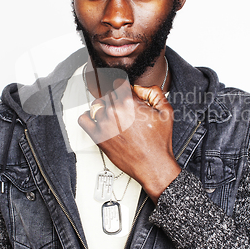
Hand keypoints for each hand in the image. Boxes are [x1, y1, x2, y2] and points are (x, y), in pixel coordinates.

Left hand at [78, 79, 180, 203]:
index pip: (119, 83)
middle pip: (108, 94)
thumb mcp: (166, 112)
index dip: (125, 89)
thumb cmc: (158, 143)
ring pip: (97, 105)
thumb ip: (154, 93)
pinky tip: (98, 120)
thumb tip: (141, 87)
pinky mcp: (97, 136)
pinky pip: (83, 119)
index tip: (127, 94)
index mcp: (130, 103)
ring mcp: (104, 123)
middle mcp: (115, 111)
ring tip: (114, 117)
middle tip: (125, 110)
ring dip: (104, 108)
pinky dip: (89, 117)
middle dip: (117, 99)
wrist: (153, 165)